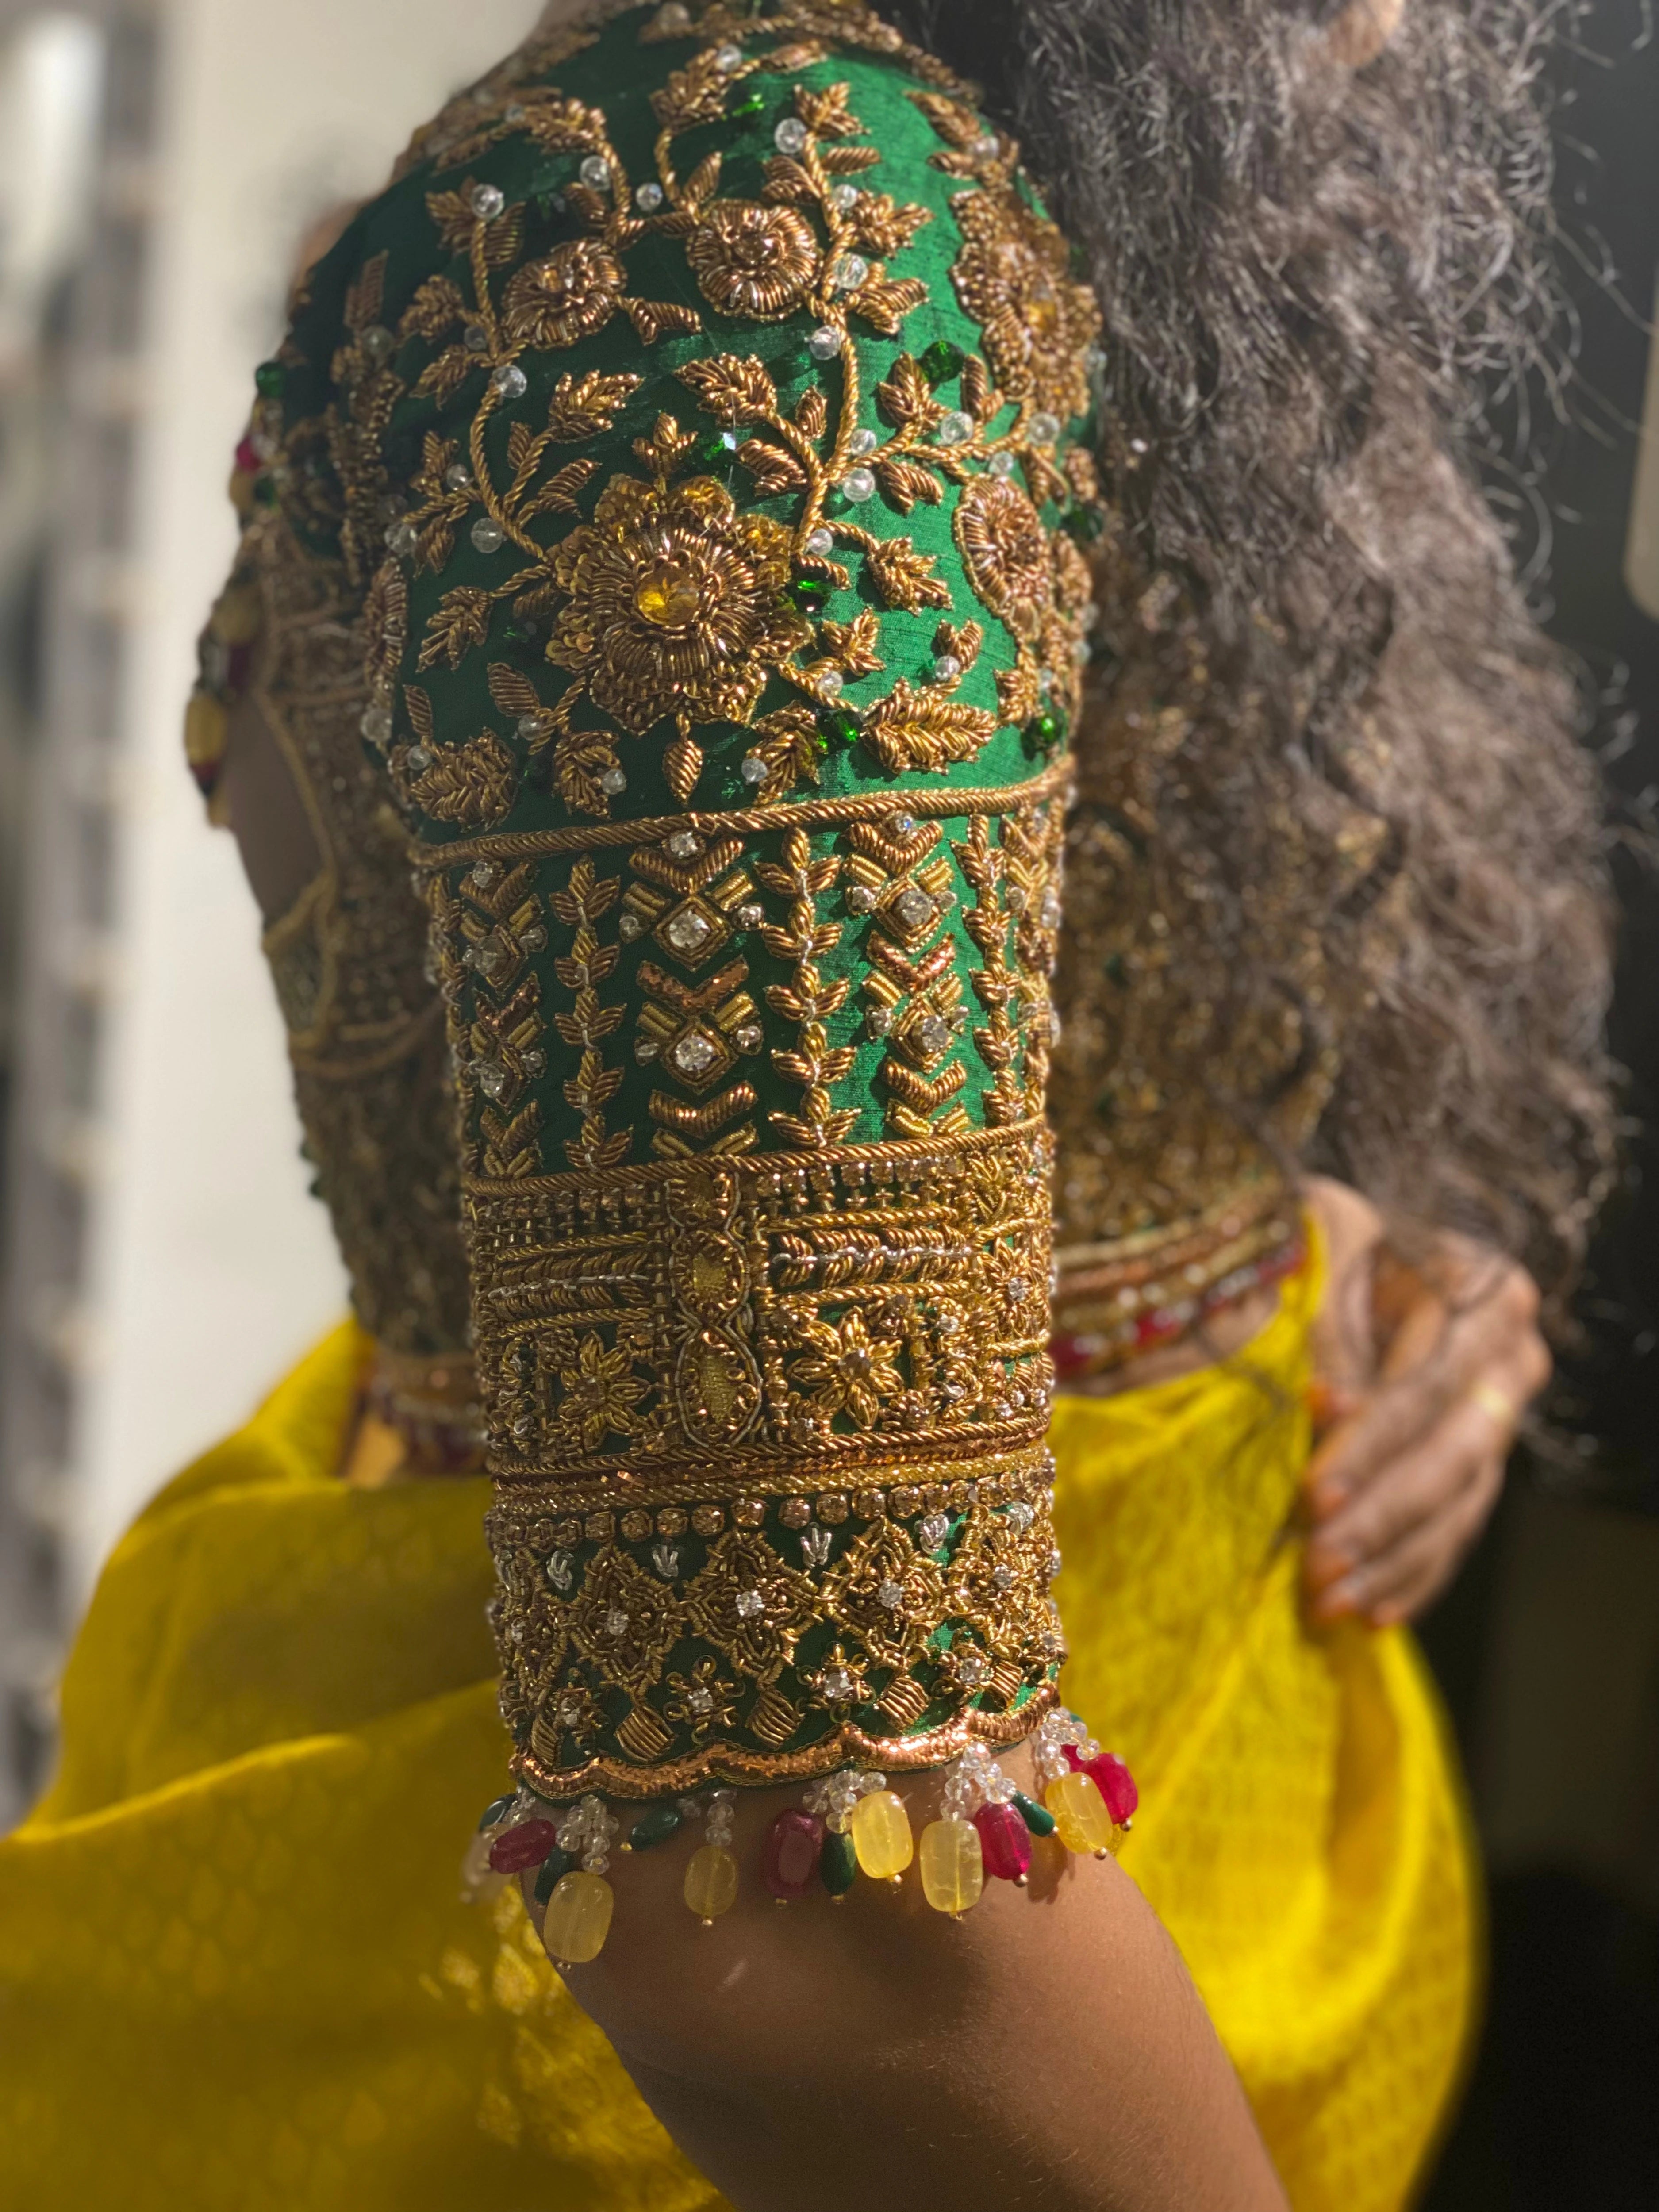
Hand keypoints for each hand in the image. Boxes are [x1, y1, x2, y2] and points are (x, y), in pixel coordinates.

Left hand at [1300, 1178, 1549, 1627]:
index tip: (1315, 1486)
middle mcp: (1510, 1353)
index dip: (1371, 1438)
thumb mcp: (1328, 1258)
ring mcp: (1502, 1413)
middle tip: (1317, 1561)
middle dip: (1380, 1514)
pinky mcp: (1483, 1462)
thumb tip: (1334, 1410)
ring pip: (1456, 1502)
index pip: (1424, 1381)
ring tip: (1328, 1601)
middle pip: (1448, 1450)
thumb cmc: (1331, 1242)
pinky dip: (1414, 1574)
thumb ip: (1334, 1335)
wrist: (1357, 1247)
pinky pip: (1458, 1528)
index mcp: (1481, 1287)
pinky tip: (1375, 1613)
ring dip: (1391, 1560)